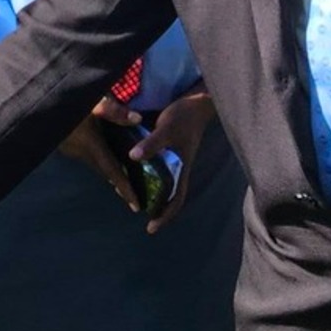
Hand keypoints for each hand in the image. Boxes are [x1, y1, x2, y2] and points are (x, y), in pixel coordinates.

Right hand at [56, 95, 142, 212]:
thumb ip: (114, 110)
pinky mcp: (64, 144)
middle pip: (104, 172)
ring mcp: (70, 149)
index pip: (112, 171)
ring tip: (123, 177)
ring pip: (94, 164)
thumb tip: (138, 120)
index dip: (125, 189)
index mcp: (90, 144)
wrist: (36, 103)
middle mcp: (80, 152)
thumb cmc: (65, 99)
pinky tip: (103, 153)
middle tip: (133, 196)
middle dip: (119, 184)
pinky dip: (98, 159)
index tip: (136, 207)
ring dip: (108, 171)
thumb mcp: (92, 100)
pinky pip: (86, 156)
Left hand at [132, 87, 216, 233]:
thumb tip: (133, 157)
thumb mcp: (167, 128)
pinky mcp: (171, 150)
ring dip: (153, 192)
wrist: (197, 102)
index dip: (166, 215)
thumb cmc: (185, 116)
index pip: (177, 199)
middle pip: (171, 195)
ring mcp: (176, 159)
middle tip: (139, 214)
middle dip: (157, 208)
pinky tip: (137, 172)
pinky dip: (151, 175)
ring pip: (165, 183)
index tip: (151, 228)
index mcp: (182, 168)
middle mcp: (179, 168)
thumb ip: (152, 143)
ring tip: (134, 196)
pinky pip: (161, 169)